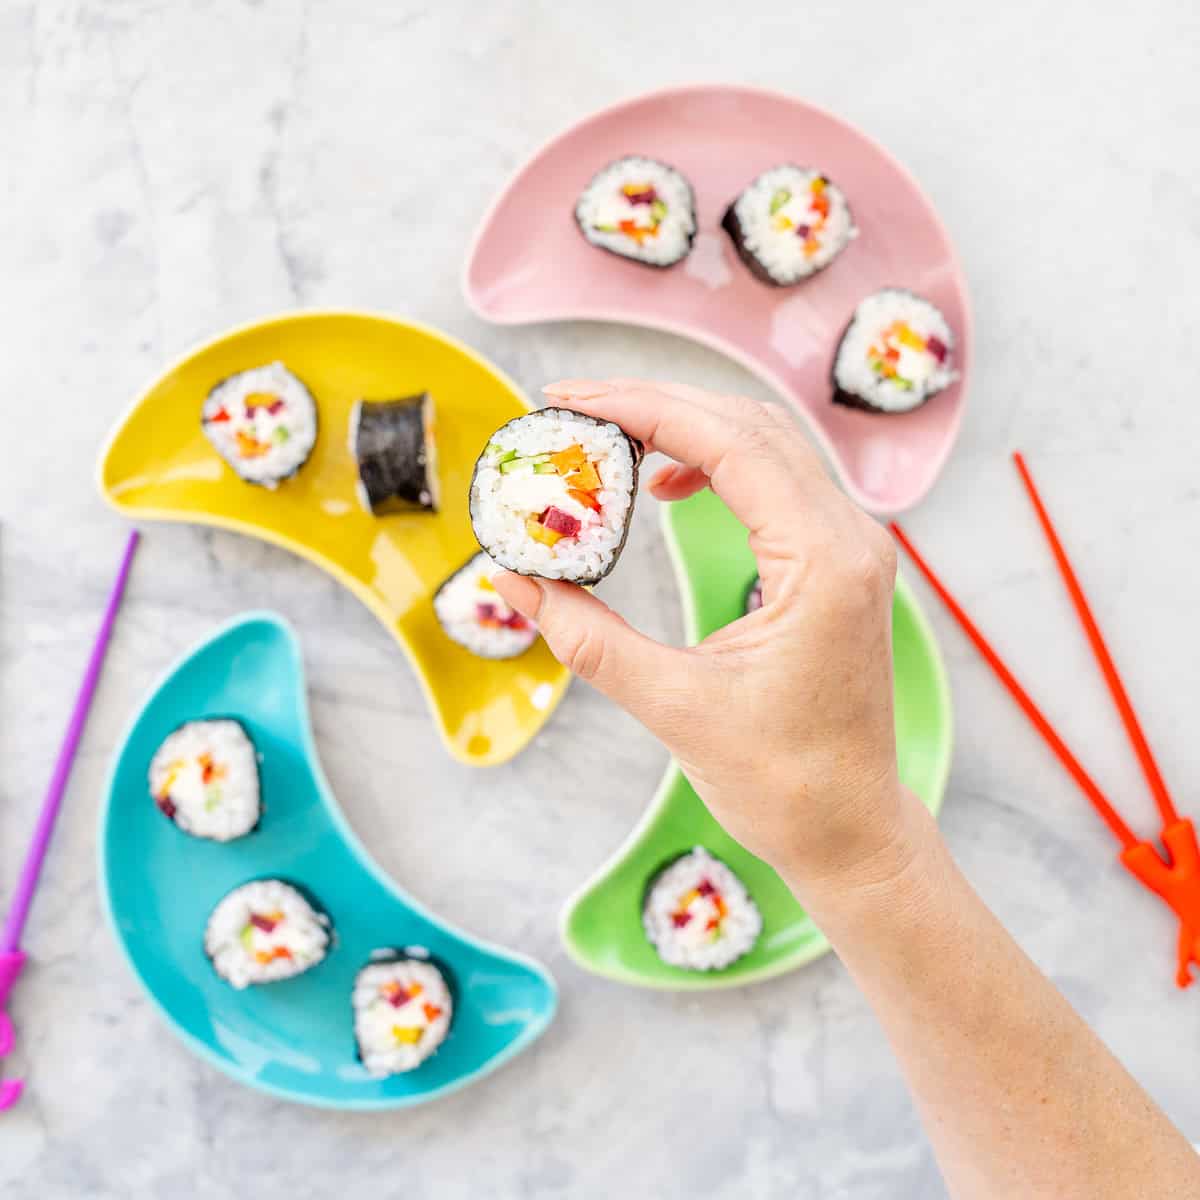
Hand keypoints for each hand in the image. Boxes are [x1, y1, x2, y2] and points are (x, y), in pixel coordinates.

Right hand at [493, 379, 905, 889]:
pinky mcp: (837, 564)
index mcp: (823, 562)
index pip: (730, 443)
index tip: (569, 399)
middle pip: (750, 426)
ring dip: (687, 429)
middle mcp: (850, 538)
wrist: (848, 829)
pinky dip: (717, 466)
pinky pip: (776, 483)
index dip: (643, 407)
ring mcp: (851, 548)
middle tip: (575, 410)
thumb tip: (511, 579)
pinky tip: (668, 486)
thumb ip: (585, 636)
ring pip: (766, 446)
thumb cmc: (779, 782)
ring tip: (612, 441)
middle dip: (658, 405)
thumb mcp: (671, 705)